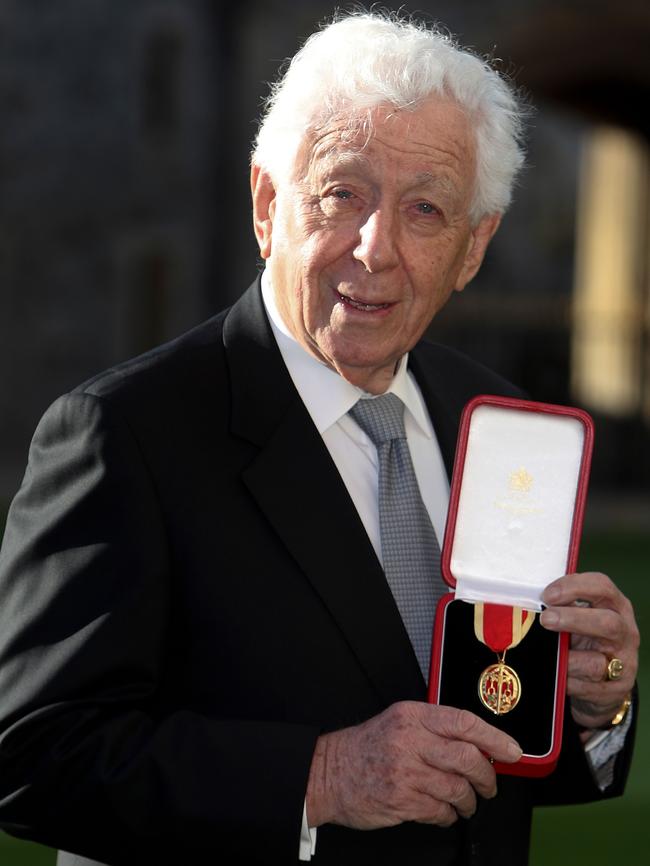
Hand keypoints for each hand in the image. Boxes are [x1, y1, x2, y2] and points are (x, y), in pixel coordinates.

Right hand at [305, 702, 521, 829]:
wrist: (328, 771)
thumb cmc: (367, 747)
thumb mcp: (399, 721)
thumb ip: (435, 728)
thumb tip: (479, 744)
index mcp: (413, 716)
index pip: (464, 722)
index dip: (495, 738)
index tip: (512, 751)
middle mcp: (410, 740)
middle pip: (467, 758)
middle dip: (487, 776)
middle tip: (489, 784)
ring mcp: (405, 772)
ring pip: (458, 788)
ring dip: (469, 801)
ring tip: (466, 802)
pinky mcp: (401, 801)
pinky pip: (440, 812)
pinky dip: (449, 815)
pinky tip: (444, 811)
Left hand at [540, 572, 638, 729]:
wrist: (604, 681)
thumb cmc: (586, 638)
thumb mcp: (579, 616)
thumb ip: (563, 606)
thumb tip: (528, 599)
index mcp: (615, 606)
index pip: (601, 586)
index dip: (573, 587)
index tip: (546, 595)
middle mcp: (625, 632)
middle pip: (608, 623)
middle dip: (573, 620)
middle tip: (546, 619)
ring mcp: (624, 663)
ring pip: (595, 664)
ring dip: (565, 660)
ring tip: (548, 655)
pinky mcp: (615, 690)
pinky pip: (585, 688)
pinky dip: (565, 681)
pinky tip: (556, 674)